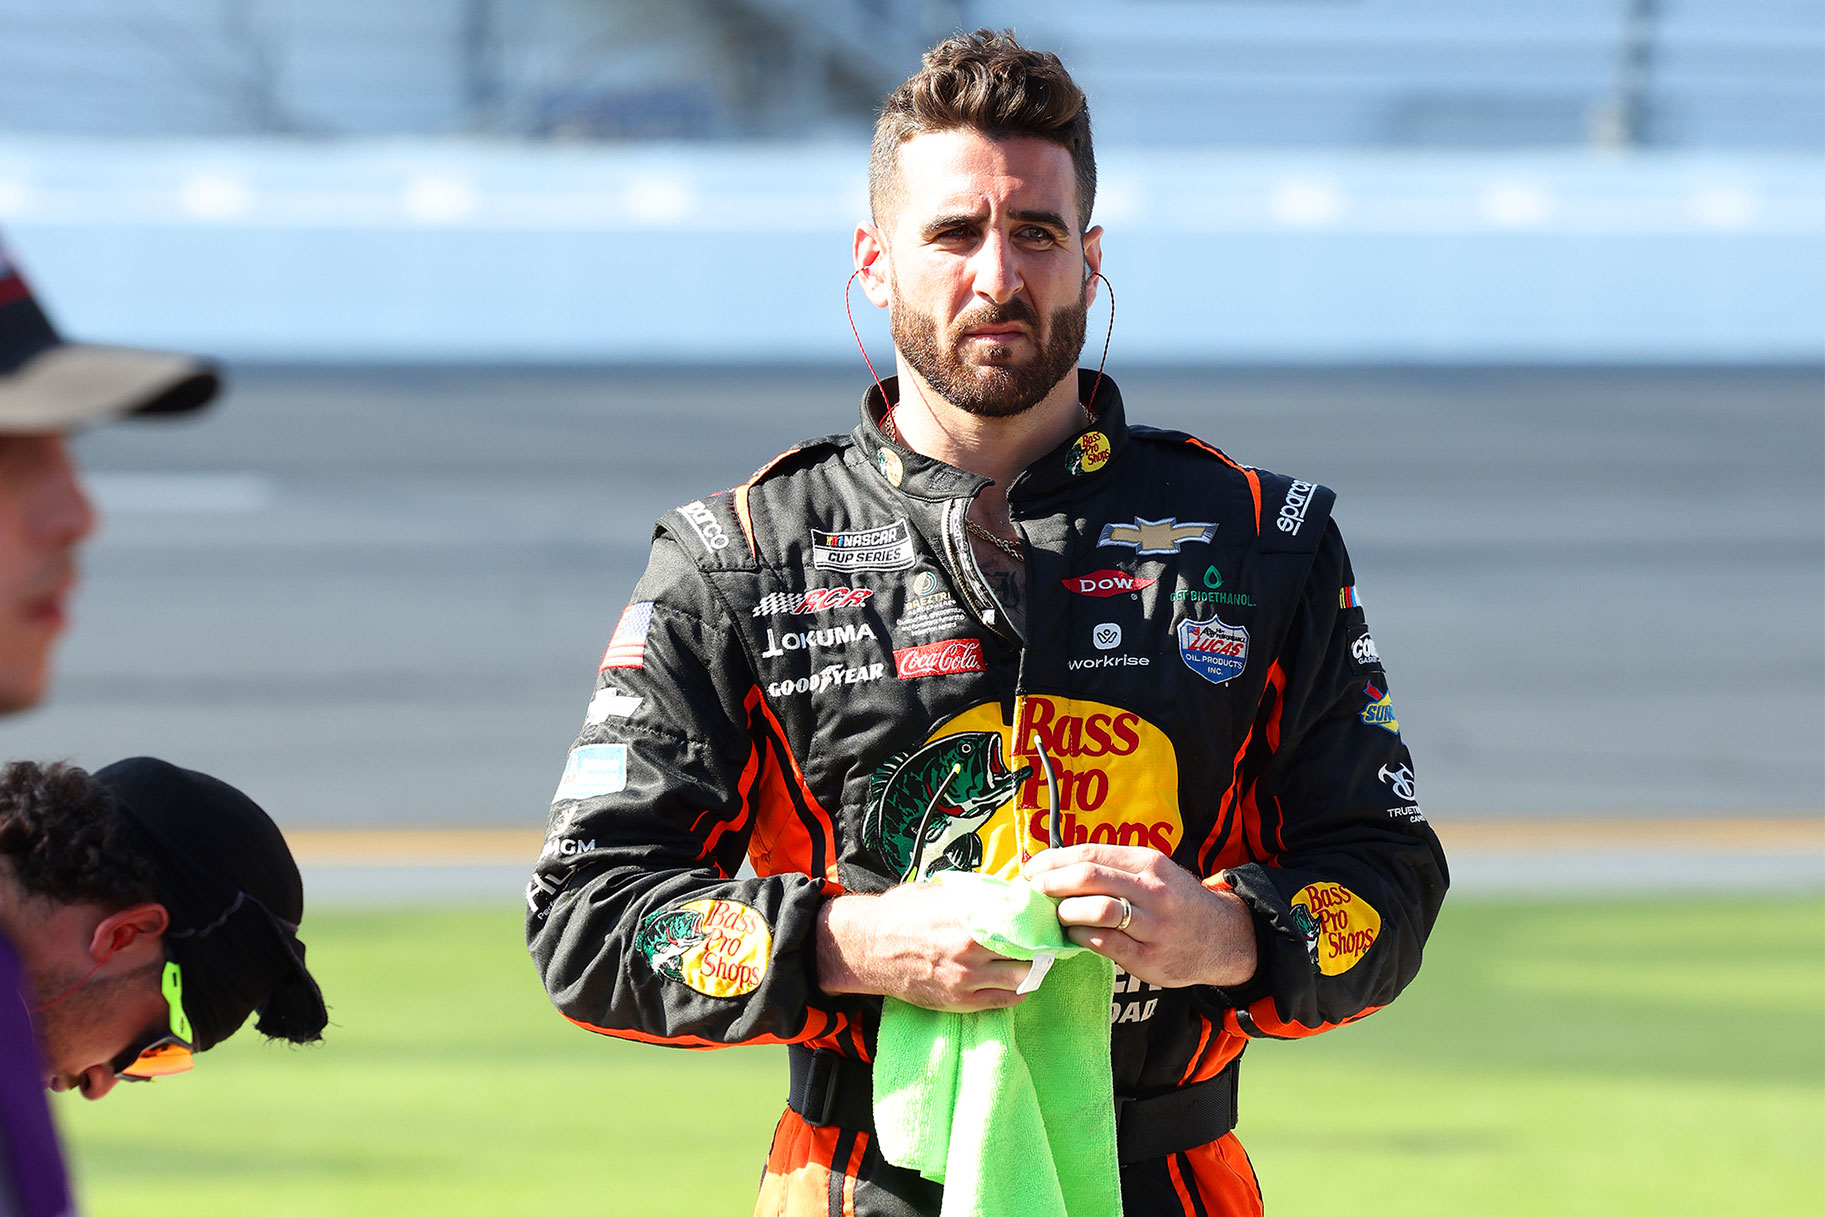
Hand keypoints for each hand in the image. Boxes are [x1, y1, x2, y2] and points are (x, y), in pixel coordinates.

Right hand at [814, 884, 1030, 1011]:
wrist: (869, 946)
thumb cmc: (904, 913)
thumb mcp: (942, 891)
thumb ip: (977, 894)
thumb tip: (1010, 891)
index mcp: (969, 914)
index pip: (1023, 919)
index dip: (1040, 920)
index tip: (1047, 918)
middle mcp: (971, 947)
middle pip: (1029, 950)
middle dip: (1041, 945)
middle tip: (1046, 940)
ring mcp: (967, 977)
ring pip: (1023, 977)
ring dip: (1032, 969)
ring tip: (1032, 960)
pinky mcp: (960, 1000)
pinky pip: (1005, 999)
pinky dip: (1018, 990)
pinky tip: (1018, 979)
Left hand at [1023, 844, 1256, 988]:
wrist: (1222, 937)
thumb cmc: (1175, 902)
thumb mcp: (1152, 872)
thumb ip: (1113, 868)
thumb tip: (1056, 865)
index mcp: (1148, 863)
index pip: (1090, 853)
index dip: (1054, 860)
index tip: (1033, 869)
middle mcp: (1152, 890)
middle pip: (1089, 877)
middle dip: (1052, 882)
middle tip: (1034, 891)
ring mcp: (1153, 925)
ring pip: (1097, 910)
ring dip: (1066, 911)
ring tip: (1056, 915)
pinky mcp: (1150, 958)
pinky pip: (1104, 944)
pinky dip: (1081, 938)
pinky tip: (1073, 935)